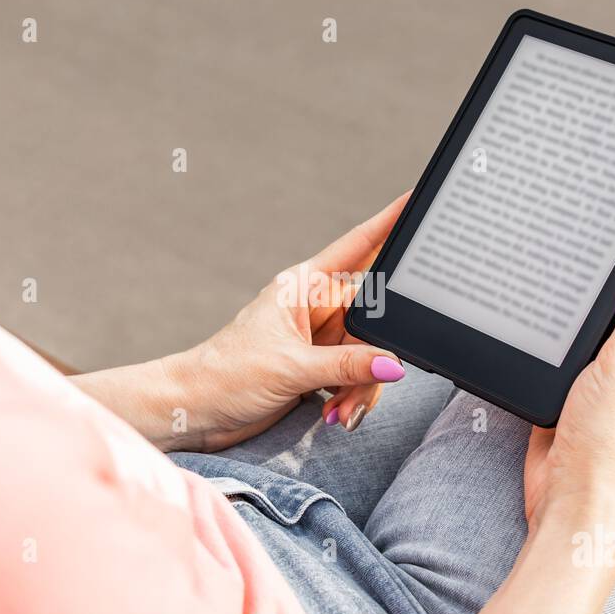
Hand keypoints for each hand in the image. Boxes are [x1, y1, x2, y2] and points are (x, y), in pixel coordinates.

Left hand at [161, 192, 413, 449]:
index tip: (417, 200)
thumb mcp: (292, 369)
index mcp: (303, 287)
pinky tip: (336, 414)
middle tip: (367, 386)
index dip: (389, 222)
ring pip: (370, 353)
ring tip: (340, 412)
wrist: (196, 411)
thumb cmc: (226, 376)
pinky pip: (357, 373)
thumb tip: (394, 366)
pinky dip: (352, 396)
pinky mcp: (318, 365)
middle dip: (376, 357)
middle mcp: (315, 307)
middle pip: (374, 319)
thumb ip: (348, 366)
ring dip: (361, 387)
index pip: (357, 246)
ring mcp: (319, 338)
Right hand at [523, 237, 614, 541]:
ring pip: (578, 342)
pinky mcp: (569, 403)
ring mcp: (602, 389)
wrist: (571, 498)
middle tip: (567, 308)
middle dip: (586, 314)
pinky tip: (538, 358)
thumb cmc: (611, 441)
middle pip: (609, 319)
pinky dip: (546, 360)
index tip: (596, 263)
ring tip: (554, 342)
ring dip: (563, 339)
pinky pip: (556, 366)